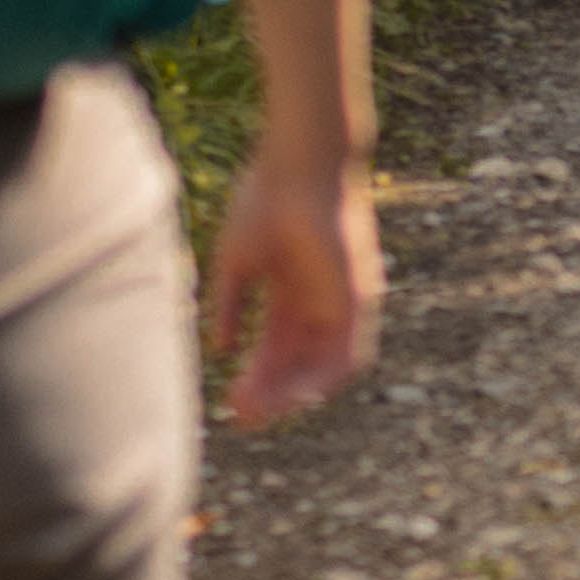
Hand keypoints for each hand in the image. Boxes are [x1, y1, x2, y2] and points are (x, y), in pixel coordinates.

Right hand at [205, 146, 382, 427]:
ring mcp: (342, 299)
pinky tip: (302, 396)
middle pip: (298, 361)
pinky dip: (327, 376)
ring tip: (264, 411)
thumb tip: (220, 348)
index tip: (230, 403)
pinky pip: (349, 349)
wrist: (298, 163)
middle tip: (242, 416)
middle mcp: (320, 300)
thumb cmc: (265, 199)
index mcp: (292, 290)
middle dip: (270, 391)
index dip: (254, 377)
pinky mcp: (358, 295)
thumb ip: (230, 305)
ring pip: (323, 363)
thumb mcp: (238, 262)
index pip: (276, 348)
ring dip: (295, 392)